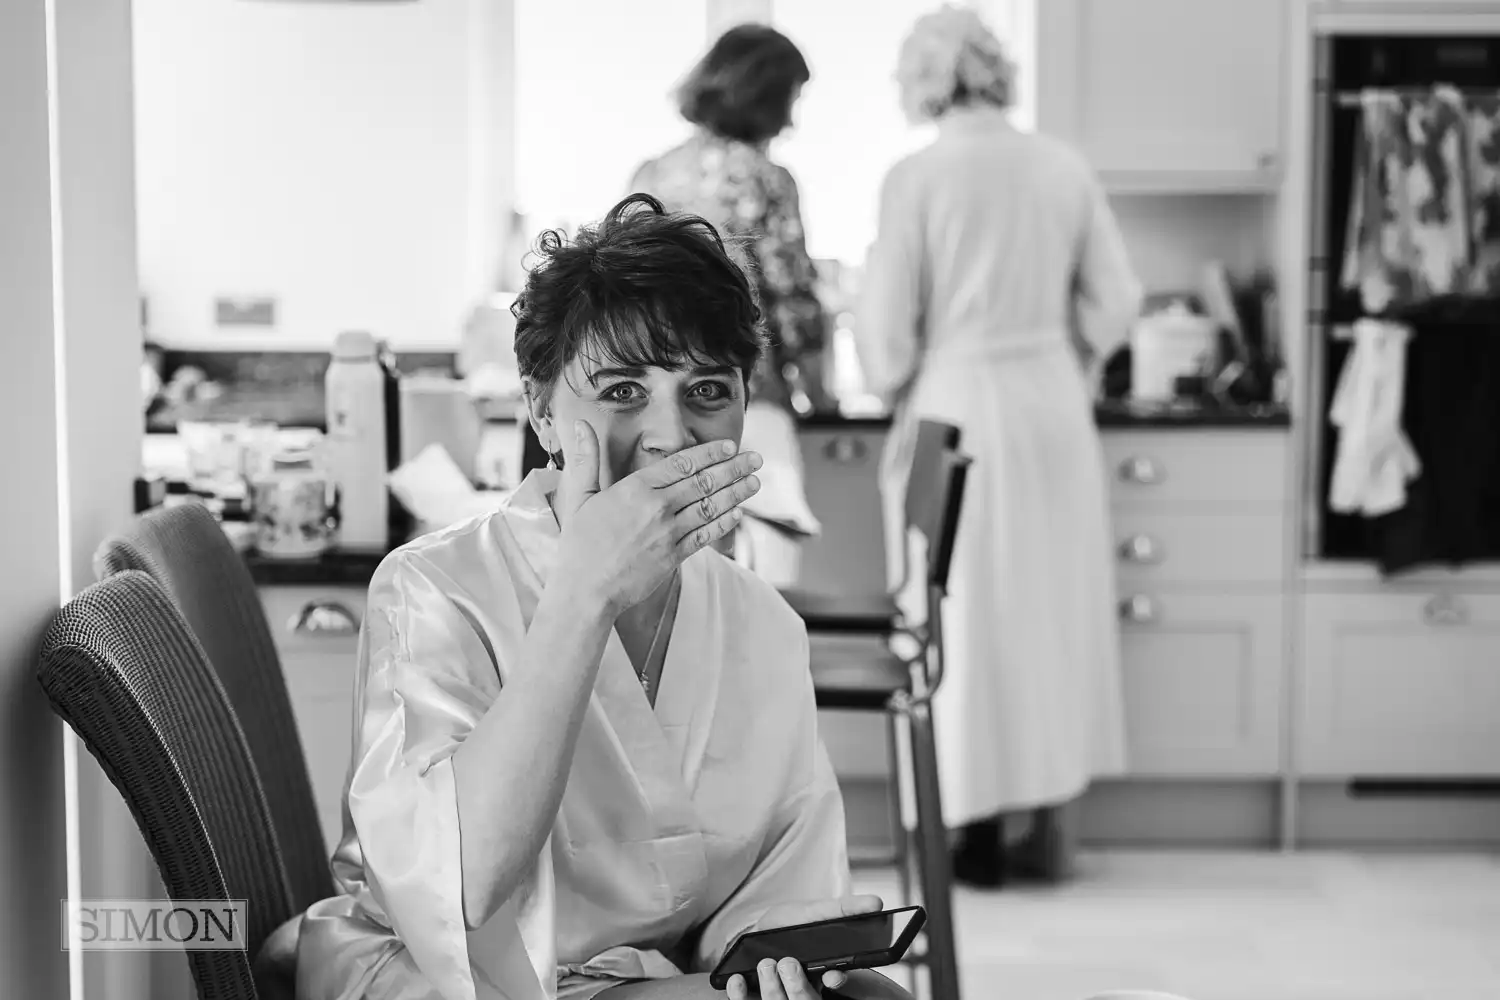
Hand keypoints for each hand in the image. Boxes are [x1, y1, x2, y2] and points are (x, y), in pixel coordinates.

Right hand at [552, 421, 761, 613]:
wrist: (585, 590)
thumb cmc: (578, 544)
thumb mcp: (578, 496)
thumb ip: (586, 459)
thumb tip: (581, 425)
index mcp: (635, 488)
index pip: (681, 464)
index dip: (709, 453)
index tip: (729, 446)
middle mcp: (658, 508)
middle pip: (704, 482)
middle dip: (734, 468)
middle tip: (756, 459)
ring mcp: (669, 533)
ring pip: (710, 507)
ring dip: (737, 493)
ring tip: (756, 482)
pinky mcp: (674, 556)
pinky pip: (706, 536)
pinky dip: (724, 523)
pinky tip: (738, 514)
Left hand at [725, 895, 883, 998]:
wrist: (750, 934)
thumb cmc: (786, 925)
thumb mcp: (814, 911)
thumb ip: (842, 909)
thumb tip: (876, 903)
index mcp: (824, 976)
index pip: (835, 986)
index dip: (836, 983)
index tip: (833, 976)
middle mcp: (804, 992)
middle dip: (798, 988)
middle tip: (788, 964)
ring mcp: (780, 998)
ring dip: (773, 991)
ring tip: (765, 966)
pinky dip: (741, 996)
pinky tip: (736, 981)